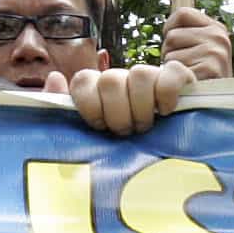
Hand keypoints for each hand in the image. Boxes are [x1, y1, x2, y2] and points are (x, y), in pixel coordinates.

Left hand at [49, 58, 192, 136]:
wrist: (165, 159)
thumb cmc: (121, 148)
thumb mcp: (88, 136)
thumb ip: (62, 108)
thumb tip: (55, 77)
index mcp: (97, 88)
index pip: (83, 80)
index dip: (90, 107)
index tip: (101, 127)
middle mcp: (122, 78)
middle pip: (110, 79)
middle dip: (117, 113)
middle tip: (126, 132)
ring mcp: (150, 75)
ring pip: (140, 73)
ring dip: (142, 108)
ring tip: (146, 126)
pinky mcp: (178, 77)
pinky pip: (173, 73)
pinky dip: (168, 93)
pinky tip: (167, 111)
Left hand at [163, 4, 233, 81]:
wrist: (222, 105)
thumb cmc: (205, 75)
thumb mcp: (203, 46)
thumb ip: (192, 28)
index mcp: (216, 28)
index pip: (182, 13)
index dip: (170, 27)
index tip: (175, 44)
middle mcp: (218, 37)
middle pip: (172, 35)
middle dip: (170, 52)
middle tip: (185, 66)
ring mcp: (215, 53)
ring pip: (170, 54)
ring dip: (172, 68)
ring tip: (188, 75)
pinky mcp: (209, 70)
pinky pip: (175, 70)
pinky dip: (176, 81)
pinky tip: (189, 84)